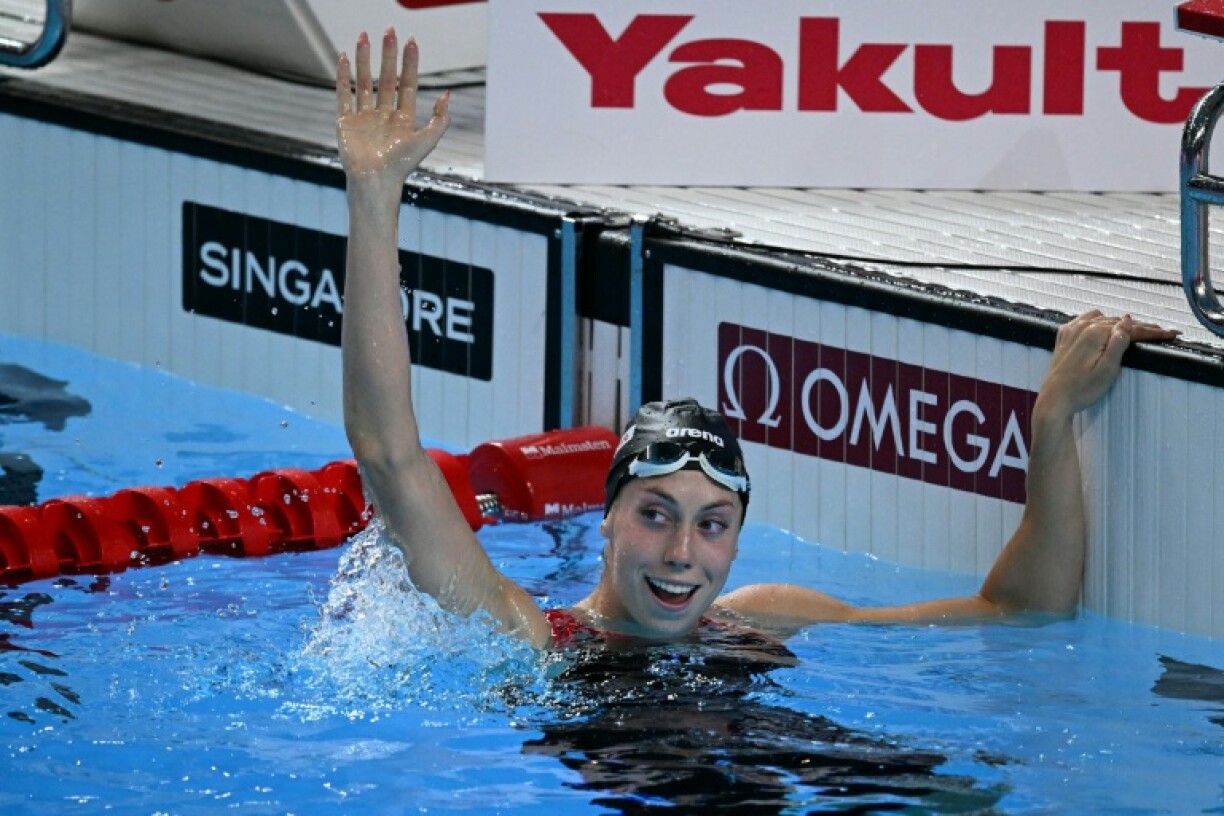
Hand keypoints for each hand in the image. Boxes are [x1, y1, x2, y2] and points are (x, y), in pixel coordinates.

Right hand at [336, 29, 449, 184]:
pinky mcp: (345, 121)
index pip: (407, 84)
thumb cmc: (402, 165)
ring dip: (364, 58)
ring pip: (364, 81)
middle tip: (389, 31)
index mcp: (403, 118)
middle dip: (388, 54)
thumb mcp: (428, 140)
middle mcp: (384, 115)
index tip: (411, 42)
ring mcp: (364, 117)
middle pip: (386, 77)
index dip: (409, 63)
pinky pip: (343, 93)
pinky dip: (343, 75)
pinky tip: (344, 57)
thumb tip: (448, 93)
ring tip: (364, 36)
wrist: (375, 180)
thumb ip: (440, 118)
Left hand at [1037, 311, 1178, 418]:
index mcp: (1094, 333)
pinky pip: (1085, 322)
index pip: (1130, 328)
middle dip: (1140, 327)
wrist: (1054, 401)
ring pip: (1103, 319)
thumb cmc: (1081, 390)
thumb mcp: (1107, 370)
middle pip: (1117, 322)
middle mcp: (1081, 327)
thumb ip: (1118, 343)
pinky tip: (1106, 328)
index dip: (1152, 332)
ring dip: (1120, 324)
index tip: (1170, 334)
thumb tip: (1128, 321)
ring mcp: (1071, 331)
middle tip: (1161, 332)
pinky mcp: (1064, 338)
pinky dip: (1100, 322)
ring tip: (1138, 331)